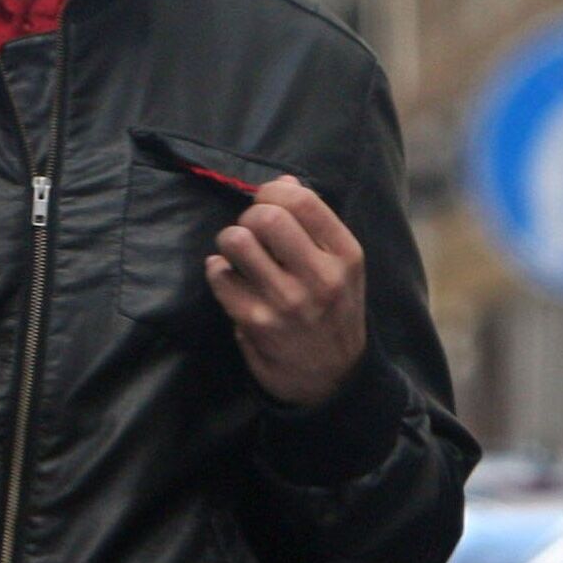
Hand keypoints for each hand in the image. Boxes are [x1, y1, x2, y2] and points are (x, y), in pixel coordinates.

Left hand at [205, 174, 366, 407]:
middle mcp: (319, 277)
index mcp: (345, 256)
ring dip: (230, 240)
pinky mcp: (255, 322)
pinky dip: (217, 270)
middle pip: (266, 216)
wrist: (332, 379)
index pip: (301, 201)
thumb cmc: (333, 313)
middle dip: (249, 216)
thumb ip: (315, 225)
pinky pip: (220, 276)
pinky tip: (229, 276)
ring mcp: (286, 301)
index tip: (266, 203)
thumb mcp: (341, 268)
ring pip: (238, 241)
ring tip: (237, 251)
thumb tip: (282, 182)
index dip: (272, 192)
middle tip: (251, 230)